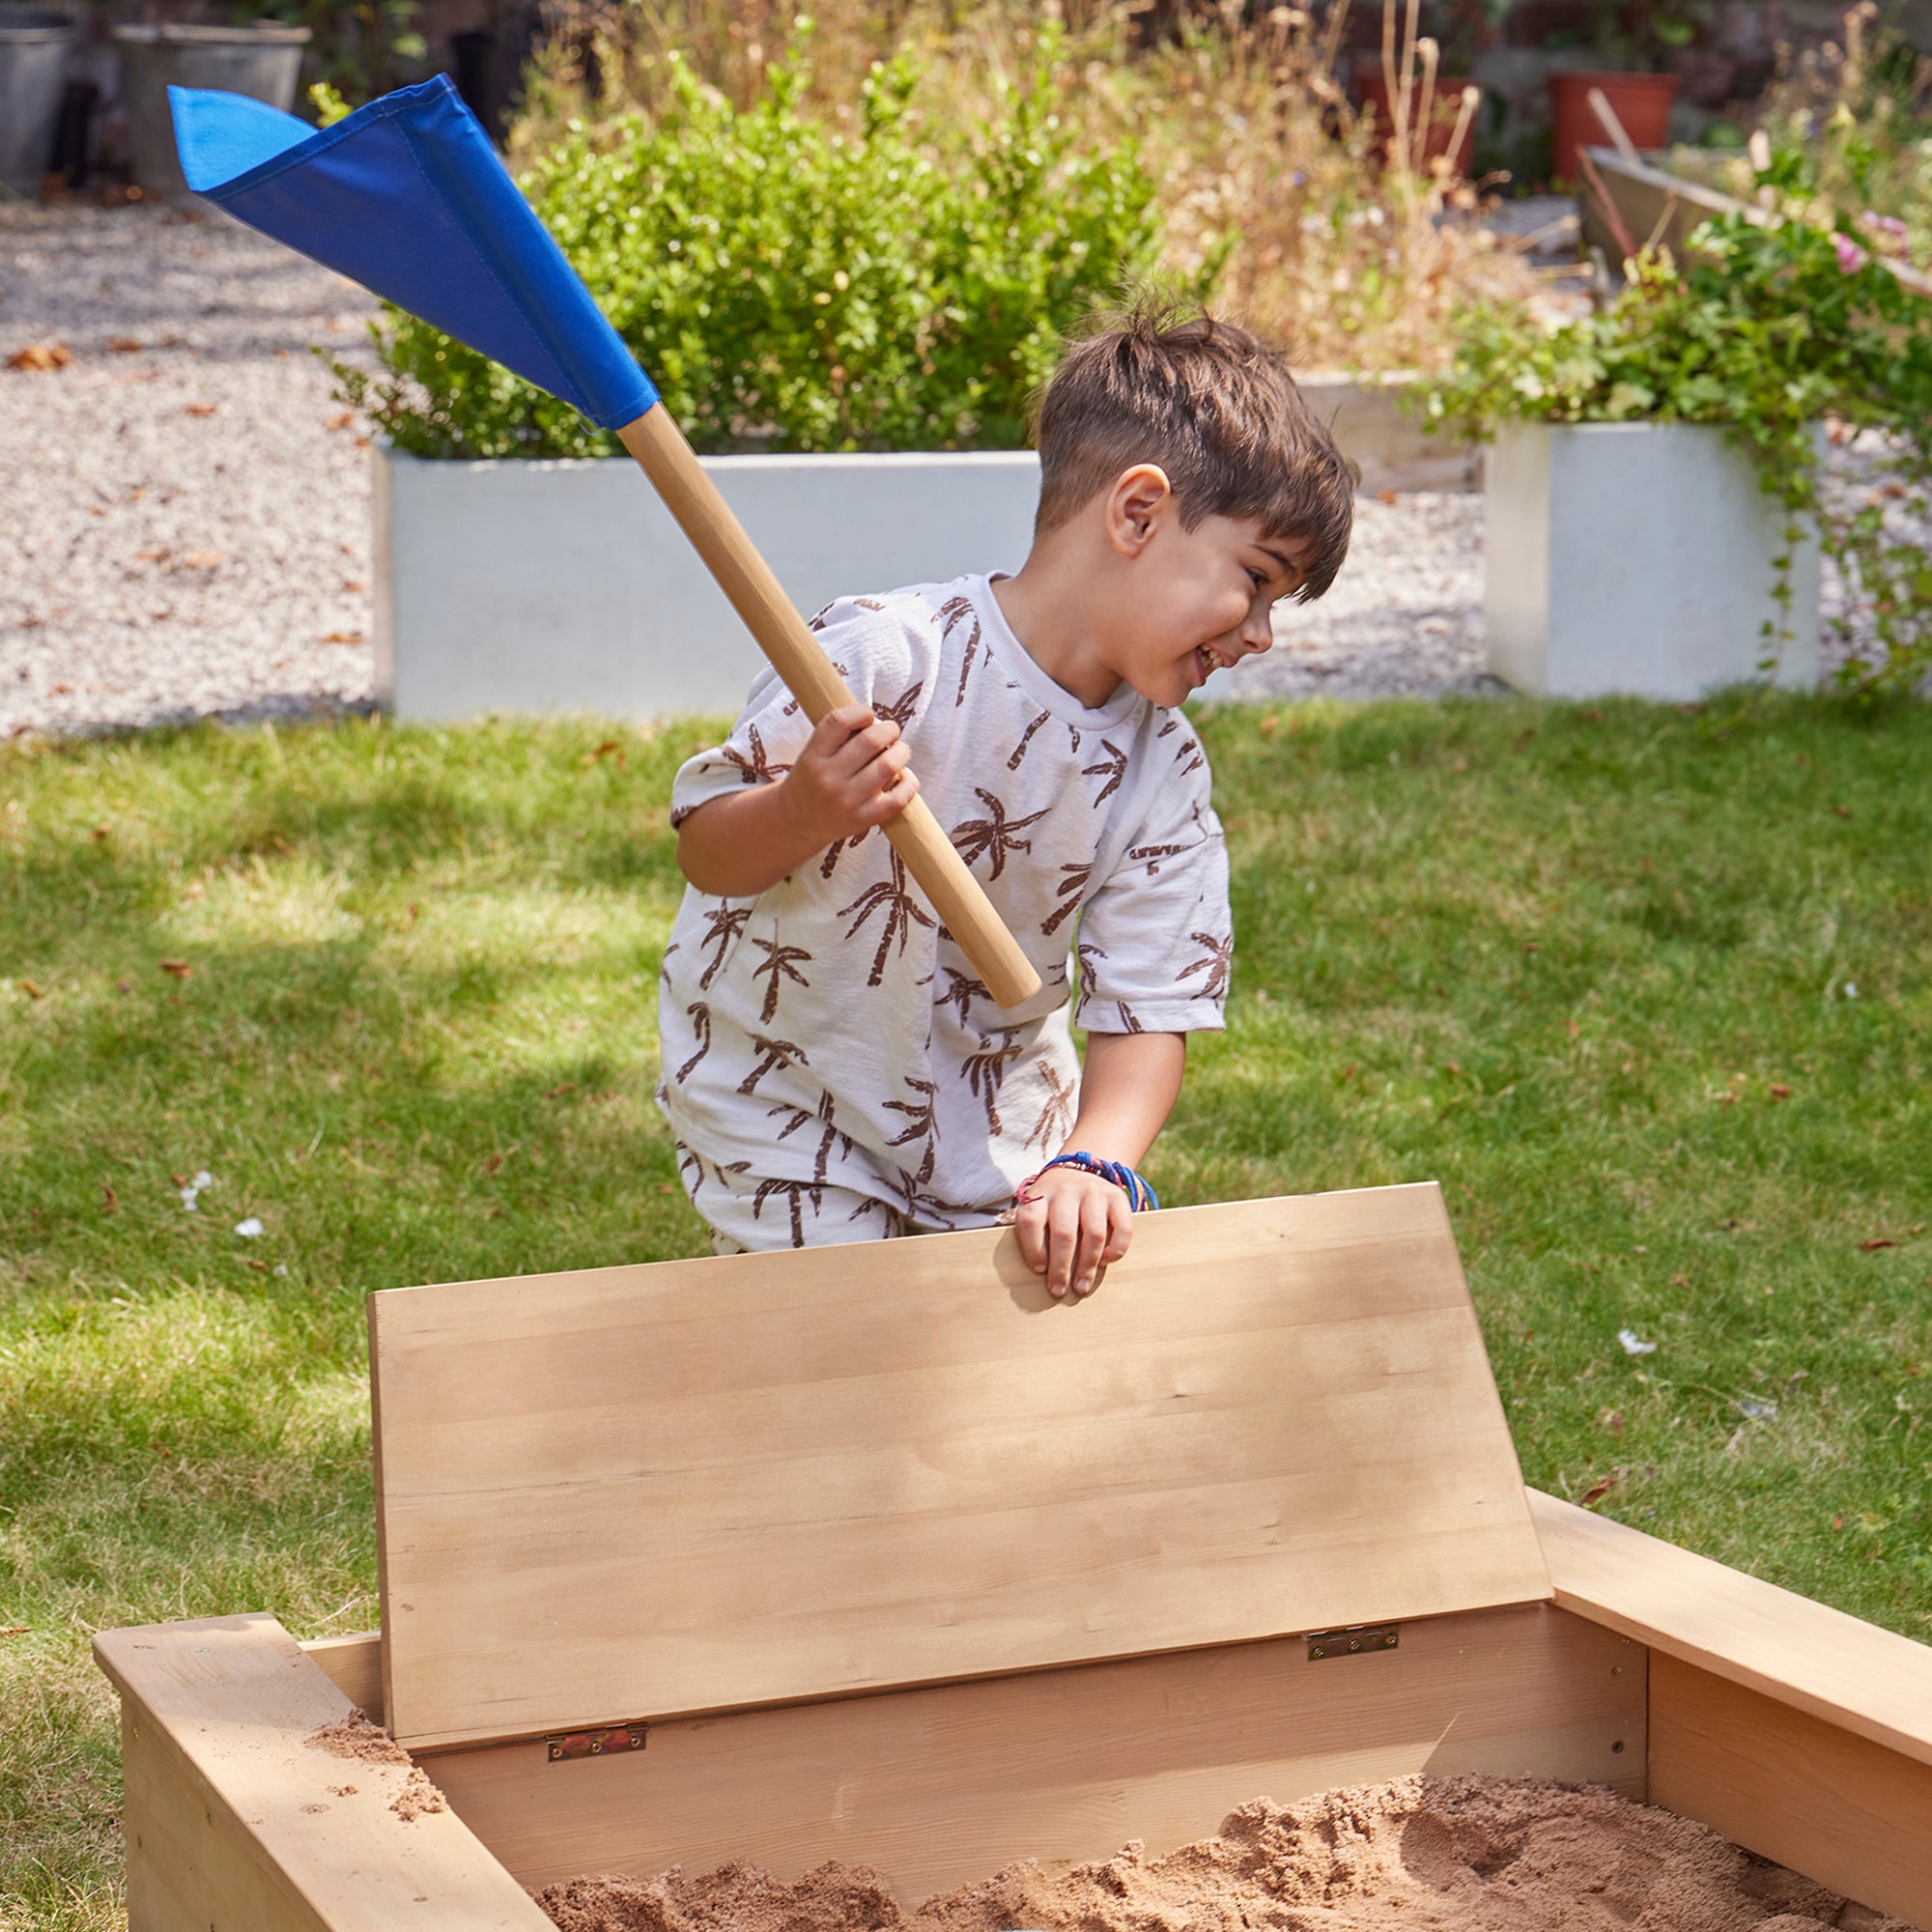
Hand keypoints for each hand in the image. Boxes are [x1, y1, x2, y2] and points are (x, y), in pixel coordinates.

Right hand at [777, 703, 919, 852]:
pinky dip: (909, 782)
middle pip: (871, 741)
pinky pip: (899, 798)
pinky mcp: (864, 818)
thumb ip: (839, 736)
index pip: (839, 721)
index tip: (868, 716)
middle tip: (890, 732)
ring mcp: (847, 800)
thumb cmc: (812, 781)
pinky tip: (905, 776)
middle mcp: (829, 778)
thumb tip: (878, 721)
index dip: (861, 712)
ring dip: (902, 752)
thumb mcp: (812, 754)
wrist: (798, 823)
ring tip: (899, 751)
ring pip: (889, 765)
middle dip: (889, 729)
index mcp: (814, 756)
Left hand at [1016, 1165, 1134, 1298]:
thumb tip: (1042, 1273)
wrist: (1078, 1171)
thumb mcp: (1036, 1209)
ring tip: (1082, 1286)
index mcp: (1040, 1194)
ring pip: (1094, 1234)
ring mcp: (1094, 1192)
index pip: (1031, 1222)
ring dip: (1088, 1266)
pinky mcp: (1117, 1197)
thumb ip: (1036, 1234)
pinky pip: (1123, 1228)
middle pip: (1064, 1233)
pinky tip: (1105, 1262)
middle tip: (1059, 1290)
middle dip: (1061, 1268)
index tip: (1039, 1270)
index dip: (1033, 1249)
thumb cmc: (1052, 1204)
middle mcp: (1067, 1190)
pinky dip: (1115, 1250)